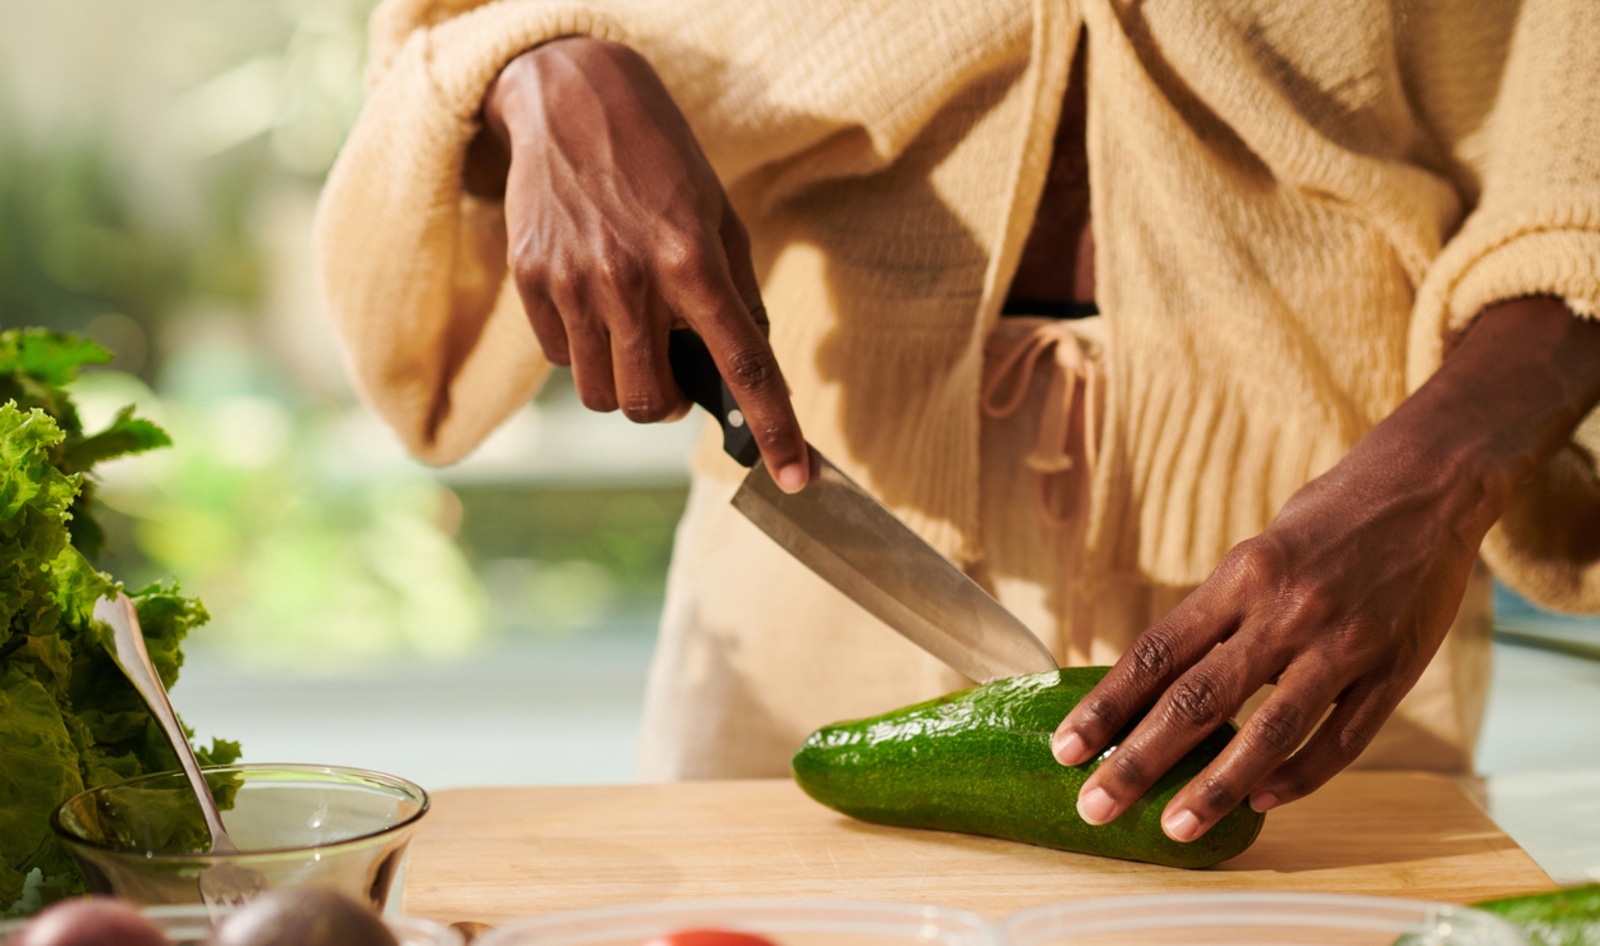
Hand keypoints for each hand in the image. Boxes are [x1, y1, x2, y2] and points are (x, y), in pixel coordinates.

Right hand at [481, 38, 809, 490]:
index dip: (773, 429)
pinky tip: (592, 300)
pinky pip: (559, 359)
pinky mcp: (531, 279)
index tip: (796, 478)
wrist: (572, 99)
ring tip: (629, 329)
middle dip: (668, 404)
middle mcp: (630, 280)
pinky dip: (581, 349)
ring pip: (601, 393)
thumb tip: (750, 364)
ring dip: (623, 380)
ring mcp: (573, 282)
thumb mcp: (718, 215)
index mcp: (692, 261)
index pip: (742, 365)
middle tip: (675, 369)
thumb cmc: (660, 159)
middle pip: (649, 406)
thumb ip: (736, 294)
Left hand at [1050, 297, 1599, 841]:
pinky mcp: (1394, 669)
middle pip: (1199, 698)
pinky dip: (1299, 776)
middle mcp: (1286, 609)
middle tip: (1095, 805)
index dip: (1107, 706)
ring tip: (1175, 828)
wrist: (1429, 482)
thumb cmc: (1328, 517)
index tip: (1066, 748)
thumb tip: (1161, 680)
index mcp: (1241, 574)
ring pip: (1269, 731)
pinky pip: (1341, 739)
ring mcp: (1343, 642)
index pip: (1157, 652)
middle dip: (1140, 760)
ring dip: (1216, 787)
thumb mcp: (1258, 549)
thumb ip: (1218, 613)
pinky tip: (1262, 802)